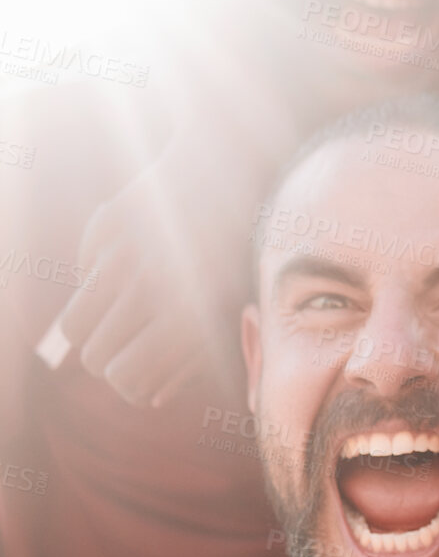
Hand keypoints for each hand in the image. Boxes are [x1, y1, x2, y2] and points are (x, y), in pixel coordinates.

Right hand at [43, 134, 260, 406]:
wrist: (237, 158)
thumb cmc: (245, 240)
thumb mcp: (238, 300)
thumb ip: (200, 354)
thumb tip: (151, 398)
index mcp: (193, 315)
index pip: (129, 382)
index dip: (135, 385)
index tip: (146, 374)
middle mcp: (153, 290)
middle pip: (96, 359)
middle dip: (111, 360)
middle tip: (129, 346)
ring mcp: (123, 256)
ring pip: (76, 326)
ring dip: (94, 329)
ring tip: (118, 318)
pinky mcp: (106, 227)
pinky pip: (83, 274)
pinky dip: (97, 279)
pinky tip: (128, 264)